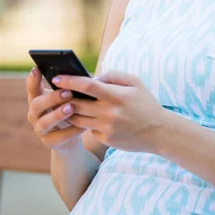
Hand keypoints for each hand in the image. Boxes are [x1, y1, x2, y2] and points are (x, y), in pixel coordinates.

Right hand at [26, 67, 84, 150]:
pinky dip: (72, 131)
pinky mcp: (49, 142)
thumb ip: (68, 88)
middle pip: (37, 104)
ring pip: (45, 122)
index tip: (36, 69)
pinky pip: (60, 137)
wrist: (70, 136)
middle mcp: (35, 114)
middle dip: (52, 98)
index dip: (33, 79)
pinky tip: (83, 126)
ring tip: (71, 108)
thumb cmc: (70, 109)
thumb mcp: (67, 98)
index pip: (32, 88)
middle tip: (68, 92)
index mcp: (38, 99)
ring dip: (58, 114)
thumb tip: (81, 76)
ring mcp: (40, 129)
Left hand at [51, 70, 167, 153]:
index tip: (56, 78)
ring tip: (66, 104)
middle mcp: (110, 113)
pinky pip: (88, 129)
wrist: (159, 132)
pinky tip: (88, 117)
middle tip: (56, 92)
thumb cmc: (146, 104)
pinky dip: (86, 122)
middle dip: (64, 98)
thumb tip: (94, 77)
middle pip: (77, 104)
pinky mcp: (106, 139)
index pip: (87, 86)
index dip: (69, 81)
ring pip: (77, 119)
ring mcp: (107, 128)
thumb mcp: (135, 83)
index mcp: (117, 96)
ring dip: (69, 111)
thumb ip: (114, 76)